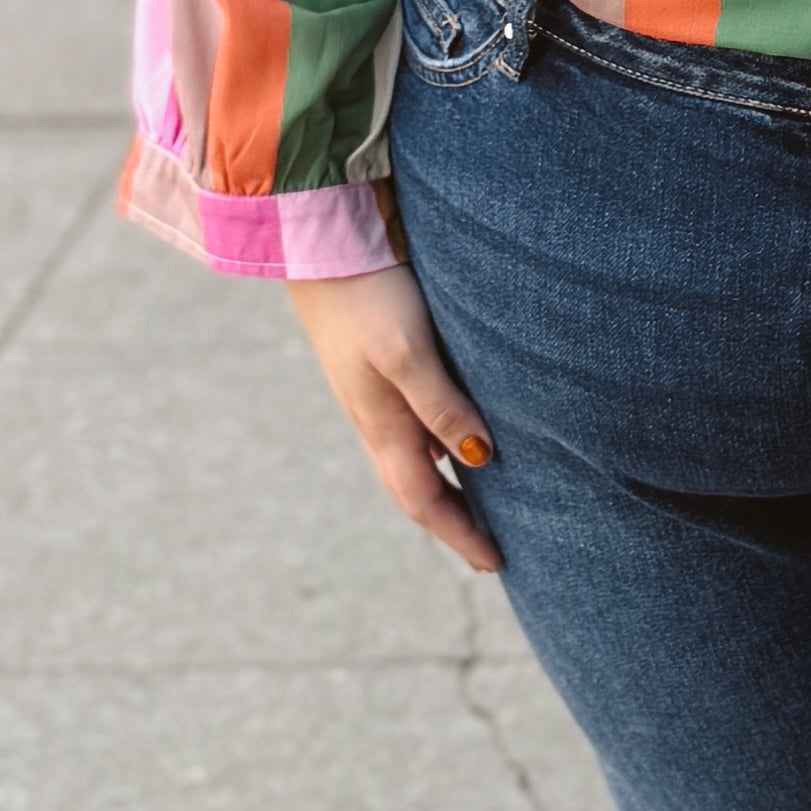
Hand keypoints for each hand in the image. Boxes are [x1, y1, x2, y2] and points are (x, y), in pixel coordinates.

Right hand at [288, 257, 503, 573]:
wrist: (316, 245)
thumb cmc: (367, 294)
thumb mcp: (407, 351)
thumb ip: (442, 406)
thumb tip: (479, 459)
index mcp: (383, 425)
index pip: (425, 500)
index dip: (460, 535)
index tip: (495, 565)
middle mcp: (375, 420)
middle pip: (415, 490)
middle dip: (452, 524)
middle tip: (489, 550)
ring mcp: (370, 396)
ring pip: (411, 462)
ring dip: (443, 491)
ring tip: (478, 506)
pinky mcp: (372, 369)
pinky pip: (408, 431)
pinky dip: (435, 452)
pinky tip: (455, 440)